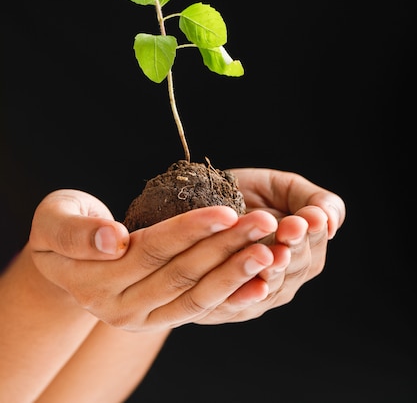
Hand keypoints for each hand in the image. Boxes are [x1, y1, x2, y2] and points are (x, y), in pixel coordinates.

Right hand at [29, 189, 281, 330]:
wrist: (60, 265)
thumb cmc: (60, 230)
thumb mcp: (56, 221)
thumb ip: (78, 232)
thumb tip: (112, 240)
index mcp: (95, 279)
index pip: (151, 249)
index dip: (190, 230)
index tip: (227, 211)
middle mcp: (120, 306)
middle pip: (182, 273)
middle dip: (226, 246)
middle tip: (265, 223)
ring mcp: (141, 318)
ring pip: (196, 294)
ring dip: (236, 272)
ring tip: (271, 249)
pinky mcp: (158, 319)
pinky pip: (200, 309)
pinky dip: (231, 297)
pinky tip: (261, 283)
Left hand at [195, 168, 345, 323]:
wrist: (191, 201)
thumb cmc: (241, 192)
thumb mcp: (281, 187)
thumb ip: (313, 199)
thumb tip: (333, 221)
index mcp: (300, 253)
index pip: (314, 249)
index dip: (312, 234)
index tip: (308, 218)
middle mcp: (281, 279)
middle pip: (296, 268)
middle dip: (294, 248)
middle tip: (291, 228)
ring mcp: (254, 296)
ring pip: (270, 288)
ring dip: (273, 270)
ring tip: (273, 252)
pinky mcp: (222, 307)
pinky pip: (236, 305)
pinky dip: (245, 297)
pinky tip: (254, 285)